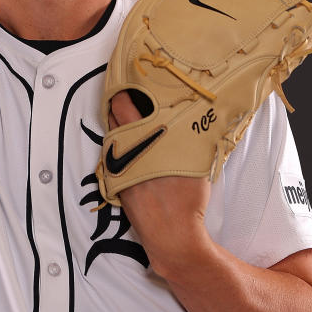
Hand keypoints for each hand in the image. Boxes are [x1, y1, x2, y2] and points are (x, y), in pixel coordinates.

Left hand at [108, 91, 213, 277]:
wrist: (171, 233)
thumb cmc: (187, 198)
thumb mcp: (196, 159)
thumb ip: (191, 136)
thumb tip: (199, 120)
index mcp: (146, 139)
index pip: (127, 104)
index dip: (128, 89)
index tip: (132, 78)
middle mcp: (127, 150)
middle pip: (115, 115)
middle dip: (120, 101)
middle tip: (128, 90)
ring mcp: (119, 165)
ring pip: (112, 134)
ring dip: (118, 123)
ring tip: (127, 113)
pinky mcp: (116, 180)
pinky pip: (113, 154)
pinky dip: (119, 144)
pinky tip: (129, 143)